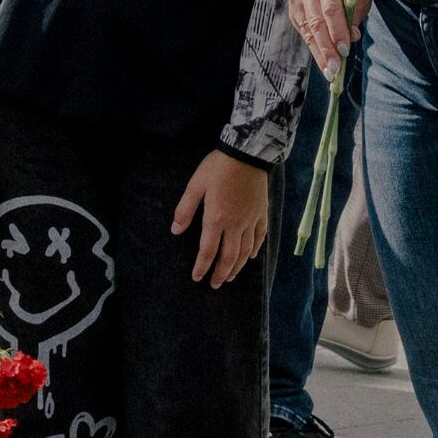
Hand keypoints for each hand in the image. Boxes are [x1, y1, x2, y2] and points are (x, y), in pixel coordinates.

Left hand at [173, 151, 269, 286]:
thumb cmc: (218, 167)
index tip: (197, 278)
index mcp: (216, 218)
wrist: (247, 153)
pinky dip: (255, 250)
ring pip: (245, 251)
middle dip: (221, 274)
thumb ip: (185, 209)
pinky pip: (260, 237)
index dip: (202, 266)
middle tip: (215, 285)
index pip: (208, 251)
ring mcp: (251, 220)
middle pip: (229, 257)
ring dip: (237, 267)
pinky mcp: (262, 213)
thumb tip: (176, 230)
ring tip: (231, 277)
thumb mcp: (195, 185)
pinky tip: (250, 257)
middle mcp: (235, 224)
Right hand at [288, 0, 357, 76]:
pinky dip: (314, 48)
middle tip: (335, 69)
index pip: (331, 8)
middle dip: (327, 48)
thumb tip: (352, 37)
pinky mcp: (292, 8)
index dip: (338, 31)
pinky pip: (303, 32)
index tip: (345, 51)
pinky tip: (323, 62)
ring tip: (329, 72)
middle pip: (316, 22)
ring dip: (319, 54)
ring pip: (307, 31)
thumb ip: (355, 14)